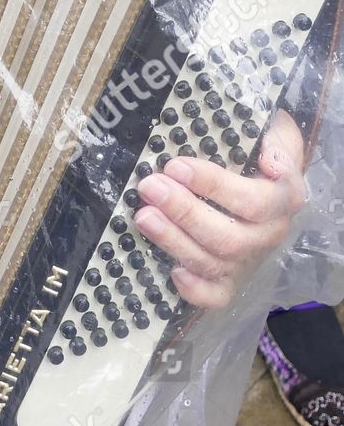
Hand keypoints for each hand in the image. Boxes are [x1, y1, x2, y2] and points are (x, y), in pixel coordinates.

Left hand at [134, 110, 305, 308]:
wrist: (266, 170)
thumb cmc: (259, 144)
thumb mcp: (273, 130)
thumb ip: (277, 141)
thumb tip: (271, 160)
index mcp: (282, 199)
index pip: (252, 200)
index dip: (213, 186)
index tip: (176, 165)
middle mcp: (268, 234)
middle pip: (229, 237)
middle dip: (184, 212)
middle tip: (149, 186)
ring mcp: (248, 258)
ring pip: (215, 262)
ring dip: (175, 241)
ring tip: (143, 216)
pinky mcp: (231, 277)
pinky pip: (218, 296)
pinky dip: (196, 290)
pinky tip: (173, 271)